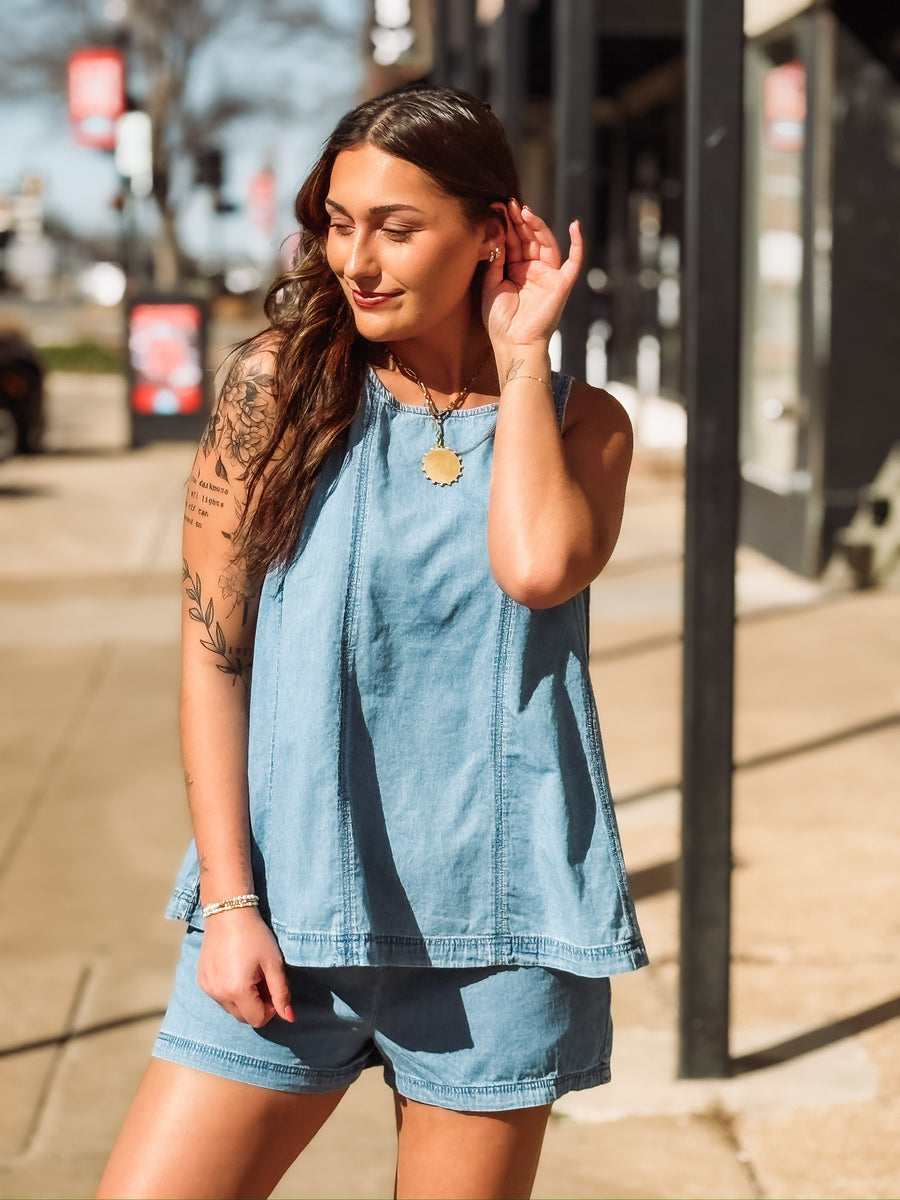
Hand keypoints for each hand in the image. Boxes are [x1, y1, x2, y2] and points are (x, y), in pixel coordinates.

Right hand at [197, 906, 294, 1027]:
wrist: (228, 912)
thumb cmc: (255, 935)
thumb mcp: (273, 963)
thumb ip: (281, 993)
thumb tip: (290, 1018)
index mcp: (237, 991)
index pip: (257, 1020)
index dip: (270, 1010)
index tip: (274, 990)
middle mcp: (218, 994)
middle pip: (243, 1017)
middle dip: (257, 1005)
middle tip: (263, 980)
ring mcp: (207, 988)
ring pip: (230, 1008)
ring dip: (243, 999)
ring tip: (250, 973)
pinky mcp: (201, 980)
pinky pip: (218, 996)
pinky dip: (229, 991)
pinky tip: (235, 969)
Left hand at [482, 199, 583, 351]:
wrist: (513, 343)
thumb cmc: (499, 321)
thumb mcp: (490, 285)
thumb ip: (494, 260)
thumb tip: (497, 232)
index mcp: (515, 271)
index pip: (513, 242)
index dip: (506, 225)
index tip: (496, 208)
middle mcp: (533, 270)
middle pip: (528, 239)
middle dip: (519, 221)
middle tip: (508, 204)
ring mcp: (548, 276)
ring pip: (546, 244)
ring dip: (538, 226)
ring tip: (524, 211)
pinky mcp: (561, 284)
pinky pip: (574, 262)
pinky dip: (578, 244)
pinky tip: (575, 225)